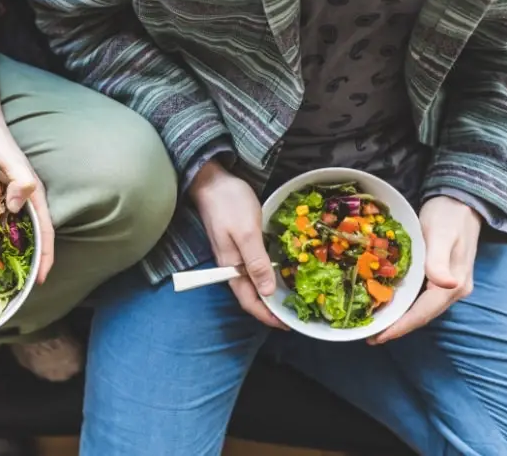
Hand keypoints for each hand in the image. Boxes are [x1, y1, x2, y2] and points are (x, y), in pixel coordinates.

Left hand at [0, 120, 53, 284]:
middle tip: (15, 287)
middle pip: (27, 239)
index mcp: (31, 196)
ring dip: (2, 255)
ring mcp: (0, 204)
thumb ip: (19, 179)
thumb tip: (19, 206)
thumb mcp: (9, 158)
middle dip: (25, 263)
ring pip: (5, 235)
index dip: (46, 256)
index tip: (42, 279)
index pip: (44, 232)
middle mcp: (19, 204)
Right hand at [190, 160, 286, 328]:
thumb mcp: (247, 233)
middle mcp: (231, 266)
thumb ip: (256, 262)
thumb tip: (268, 292)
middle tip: (294, 313)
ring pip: (252, 283)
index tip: (288, 324)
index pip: (249, 301)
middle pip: (250, 296)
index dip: (267, 316)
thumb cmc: (229, 204)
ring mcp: (233, 255)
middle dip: (270, 308)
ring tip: (291, 296)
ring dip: (269, 293)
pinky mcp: (238, 244)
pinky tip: (279, 272)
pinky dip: (267, 275)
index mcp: (231, 267)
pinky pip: (253, 268)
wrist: (211, 181)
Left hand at [371, 196, 480, 343]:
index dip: (399, 327)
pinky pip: (419, 297)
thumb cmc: (449, 216)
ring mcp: (447, 284)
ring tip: (373, 322)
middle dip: (395, 327)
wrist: (461, 201)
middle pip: (420, 315)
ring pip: (419, 308)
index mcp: (453, 284)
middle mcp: (452, 289)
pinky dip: (402, 303)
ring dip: (398, 317)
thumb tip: (445, 284)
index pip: (423, 314)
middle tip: (368, 334)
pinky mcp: (439, 276)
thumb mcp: (441, 235)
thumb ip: (438, 260)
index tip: (377, 337)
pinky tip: (386, 303)